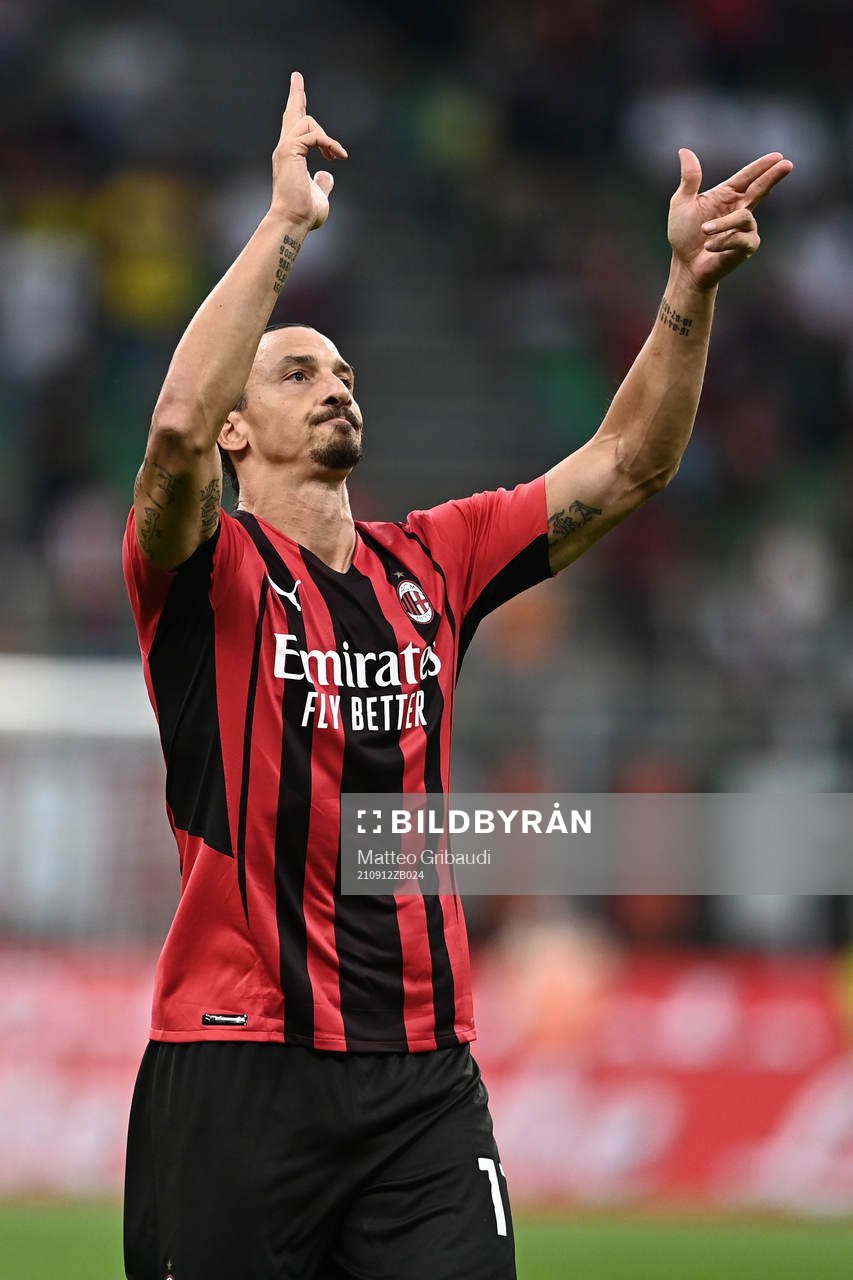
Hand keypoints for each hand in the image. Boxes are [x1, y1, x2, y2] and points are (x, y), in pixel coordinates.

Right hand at [270, 71, 347, 231]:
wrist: (293, 221)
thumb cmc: (304, 213)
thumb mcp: (319, 194)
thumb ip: (322, 182)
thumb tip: (327, 174)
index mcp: (290, 156)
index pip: (294, 127)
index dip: (298, 109)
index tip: (298, 89)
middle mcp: (285, 148)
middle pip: (291, 114)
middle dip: (296, 94)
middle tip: (297, 76)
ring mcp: (285, 148)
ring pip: (308, 122)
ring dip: (327, 138)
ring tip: (337, 155)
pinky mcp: (290, 150)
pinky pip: (314, 134)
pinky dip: (328, 143)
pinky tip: (337, 156)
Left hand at [668, 148, 792, 290]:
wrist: (686, 266)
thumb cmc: (684, 235)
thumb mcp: (682, 203)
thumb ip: (689, 179)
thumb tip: (685, 150)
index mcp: (726, 195)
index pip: (747, 177)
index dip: (761, 167)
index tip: (778, 156)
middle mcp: (739, 209)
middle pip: (761, 189)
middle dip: (773, 177)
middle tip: (788, 164)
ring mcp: (744, 228)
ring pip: (744, 217)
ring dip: (722, 224)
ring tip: (704, 231)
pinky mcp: (746, 247)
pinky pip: (741, 238)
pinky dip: (722, 241)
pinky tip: (709, 247)